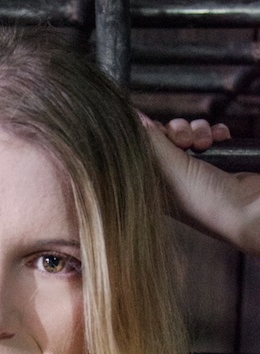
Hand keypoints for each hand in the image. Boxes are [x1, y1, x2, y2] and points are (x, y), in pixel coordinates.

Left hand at [143, 116, 259, 254]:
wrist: (248, 210)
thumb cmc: (205, 201)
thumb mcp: (170, 168)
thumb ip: (150, 141)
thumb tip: (131, 117)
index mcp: (154, 186)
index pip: (143, 150)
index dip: (152, 136)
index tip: (160, 134)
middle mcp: (172, 179)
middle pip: (166, 137)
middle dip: (178, 131)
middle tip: (185, 141)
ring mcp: (196, 170)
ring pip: (189, 133)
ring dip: (199, 131)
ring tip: (207, 143)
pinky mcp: (218, 162)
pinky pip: (211, 134)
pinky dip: (216, 132)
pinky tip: (220, 139)